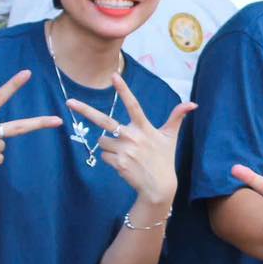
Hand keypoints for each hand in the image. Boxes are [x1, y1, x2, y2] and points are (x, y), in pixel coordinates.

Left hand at [67, 74, 193, 205]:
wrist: (158, 187)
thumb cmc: (164, 159)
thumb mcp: (171, 137)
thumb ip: (177, 117)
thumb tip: (193, 104)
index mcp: (144, 127)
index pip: (133, 104)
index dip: (123, 90)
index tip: (113, 75)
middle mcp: (133, 137)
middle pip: (104, 121)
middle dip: (85, 110)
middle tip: (69, 102)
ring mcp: (124, 151)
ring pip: (102, 141)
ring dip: (109, 145)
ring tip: (125, 153)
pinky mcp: (118, 163)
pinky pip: (104, 155)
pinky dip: (110, 158)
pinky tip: (123, 163)